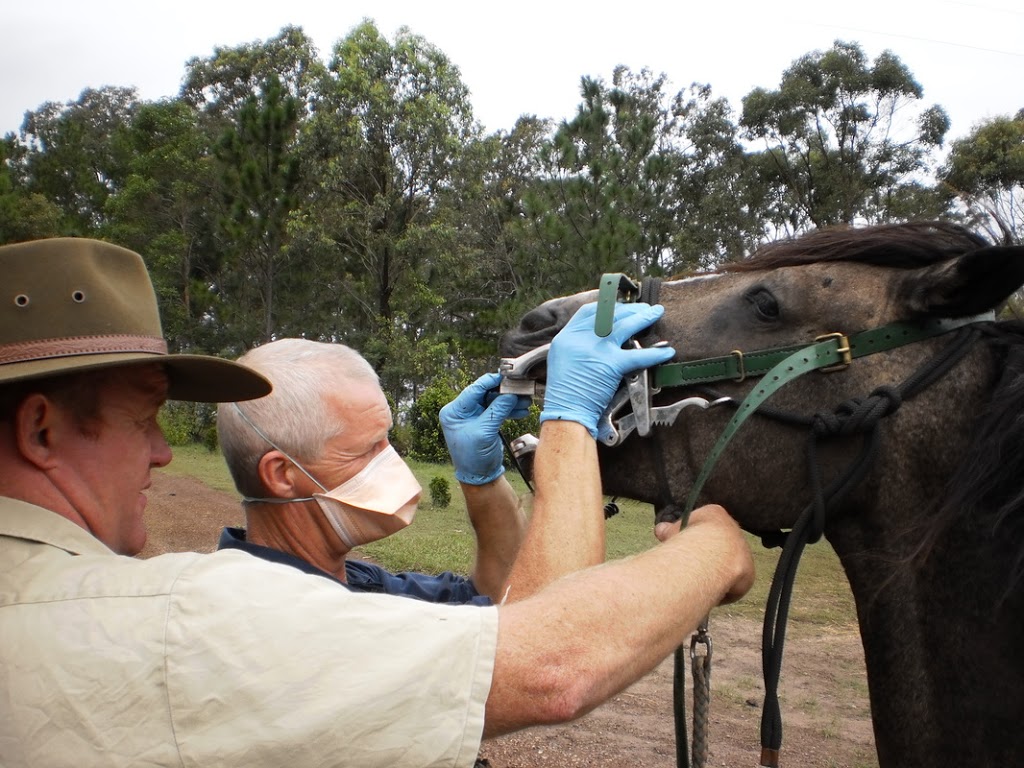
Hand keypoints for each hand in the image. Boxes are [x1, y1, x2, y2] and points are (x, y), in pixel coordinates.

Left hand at [441, 372, 531, 484]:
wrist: (479, 476)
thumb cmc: (474, 457)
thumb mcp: (484, 432)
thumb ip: (497, 410)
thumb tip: (510, 393)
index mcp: (454, 411)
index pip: (474, 390)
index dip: (491, 381)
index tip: (506, 376)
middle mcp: (462, 411)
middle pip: (485, 394)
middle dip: (504, 392)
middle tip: (520, 389)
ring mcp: (473, 416)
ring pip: (494, 402)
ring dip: (510, 401)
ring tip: (526, 401)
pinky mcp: (483, 422)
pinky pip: (497, 411)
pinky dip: (509, 410)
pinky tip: (522, 410)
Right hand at [540, 302, 674, 437]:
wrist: (567, 413)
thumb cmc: (567, 394)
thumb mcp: (563, 361)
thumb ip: (578, 345)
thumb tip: (599, 338)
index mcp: (566, 337)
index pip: (589, 312)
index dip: (607, 307)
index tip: (620, 307)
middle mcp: (580, 339)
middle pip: (609, 315)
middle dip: (630, 309)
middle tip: (643, 309)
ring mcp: (596, 349)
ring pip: (624, 326)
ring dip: (643, 318)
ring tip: (655, 314)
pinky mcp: (611, 364)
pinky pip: (638, 355)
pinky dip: (655, 354)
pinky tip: (666, 352)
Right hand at [677, 504, 754, 605]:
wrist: (714, 552)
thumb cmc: (690, 538)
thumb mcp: (672, 531)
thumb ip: (668, 531)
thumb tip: (660, 530)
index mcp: (716, 514)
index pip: (705, 525)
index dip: (692, 537)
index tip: (682, 548)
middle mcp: (734, 531)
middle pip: (717, 546)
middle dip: (704, 557)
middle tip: (689, 568)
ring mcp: (744, 552)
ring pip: (726, 565)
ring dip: (713, 574)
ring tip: (697, 583)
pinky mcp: (748, 574)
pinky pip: (732, 584)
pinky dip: (719, 590)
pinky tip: (708, 593)